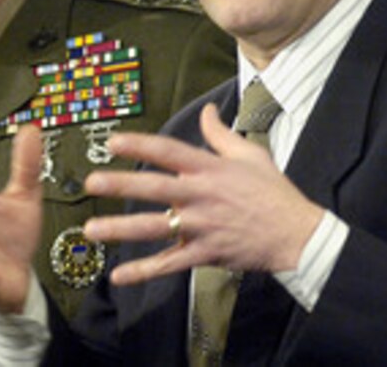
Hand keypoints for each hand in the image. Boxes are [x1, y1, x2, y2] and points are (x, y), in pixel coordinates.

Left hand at [83, 103, 323, 285]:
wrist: (296, 233)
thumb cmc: (274, 192)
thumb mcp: (250, 154)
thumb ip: (221, 134)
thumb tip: (208, 110)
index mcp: (210, 168)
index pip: (168, 151)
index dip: (140, 144)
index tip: (113, 141)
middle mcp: (201, 195)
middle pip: (154, 187)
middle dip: (121, 184)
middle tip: (91, 182)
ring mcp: (202, 226)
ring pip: (155, 227)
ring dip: (121, 229)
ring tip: (91, 229)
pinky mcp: (205, 253)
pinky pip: (170, 263)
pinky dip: (144, 271)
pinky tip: (119, 276)